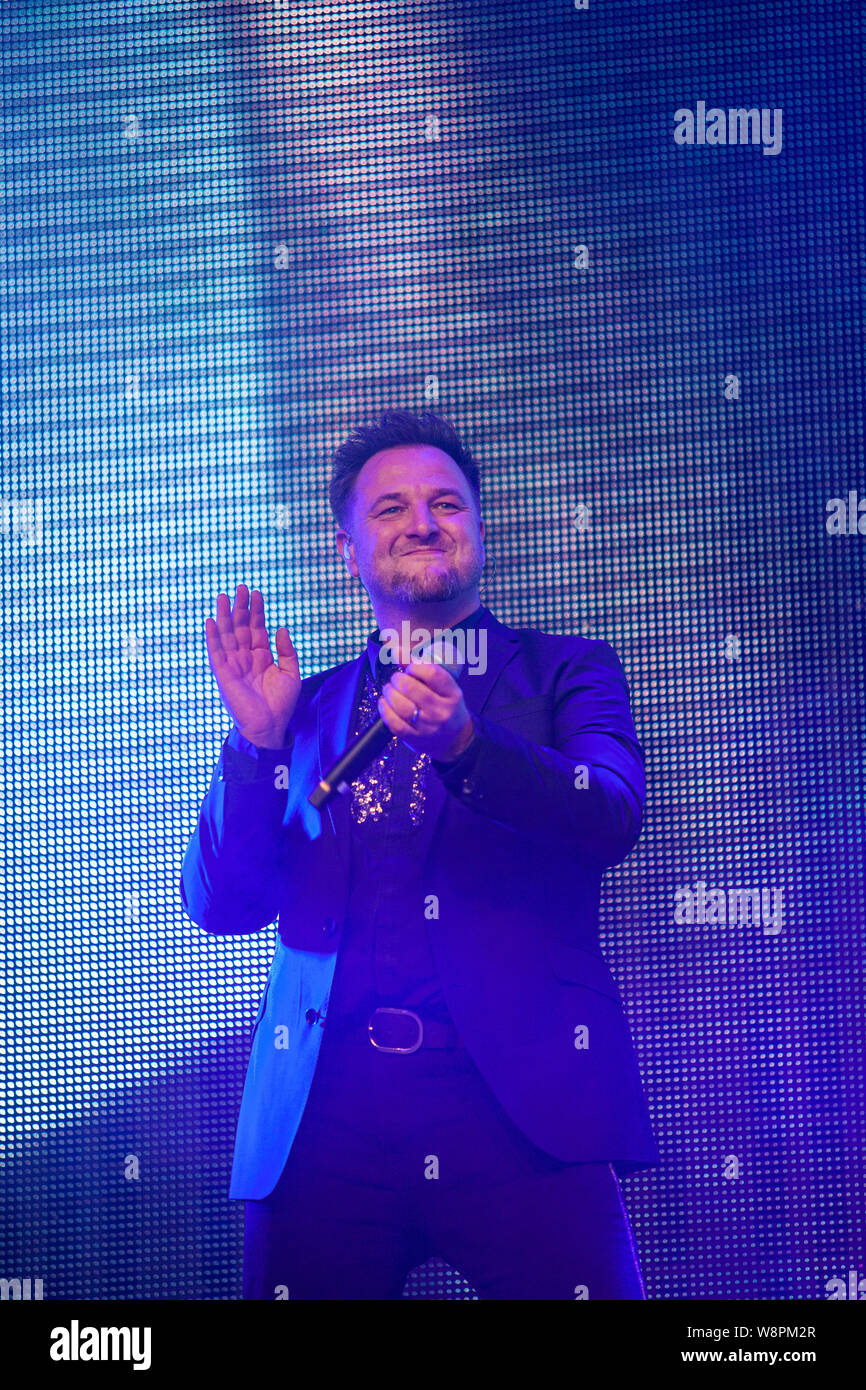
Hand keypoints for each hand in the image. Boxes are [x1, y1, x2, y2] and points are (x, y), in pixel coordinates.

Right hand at [205, 584, 300, 748]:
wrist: (270, 727)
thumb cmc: (281, 703)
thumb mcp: (291, 674)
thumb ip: (287, 651)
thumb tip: (281, 628)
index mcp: (261, 656)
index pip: (257, 628)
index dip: (257, 610)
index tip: (257, 592)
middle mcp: (245, 657)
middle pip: (241, 627)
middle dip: (240, 607)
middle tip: (240, 587)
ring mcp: (233, 664)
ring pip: (227, 635)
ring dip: (224, 615)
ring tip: (223, 596)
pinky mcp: (223, 674)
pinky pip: (216, 652)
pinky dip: (213, 637)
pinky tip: (211, 621)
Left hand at [377, 659, 474, 762]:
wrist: (456, 741)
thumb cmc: (448, 708)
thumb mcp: (444, 688)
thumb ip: (421, 668)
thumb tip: (396, 651)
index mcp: (452, 694)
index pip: (432, 674)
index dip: (415, 667)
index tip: (410, 668)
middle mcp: (441, 711)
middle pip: (412, 689)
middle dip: (398, 679)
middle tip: (396, 679)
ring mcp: (428, 726)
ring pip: (402, 706)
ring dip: (389, 693)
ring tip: (389, 690)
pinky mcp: (416, 738)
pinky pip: (395, 724)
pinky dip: (385, 710)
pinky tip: (384, 703)